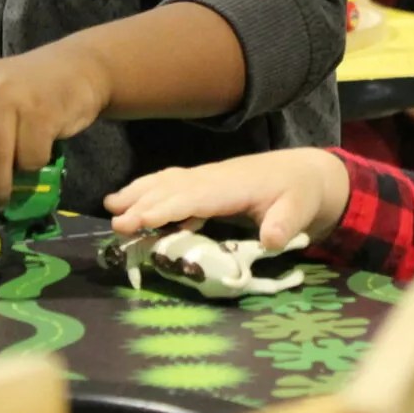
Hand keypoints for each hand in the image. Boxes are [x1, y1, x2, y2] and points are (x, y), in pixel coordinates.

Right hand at [104, 148, 349, 250]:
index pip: (192, 197)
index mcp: (232, 186)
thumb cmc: (299, 195)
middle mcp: (213, 178)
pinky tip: (131, 199)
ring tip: (109, 206)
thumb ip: (285, 224)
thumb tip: (271, 239)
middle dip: (141, 203)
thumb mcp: (300, 210)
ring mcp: (207, 177)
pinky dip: (148, 188)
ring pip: (167, 181)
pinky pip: (171, 182)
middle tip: (113, 223)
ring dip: (138, 191)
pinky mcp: (205, 182)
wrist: (303, 173)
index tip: (138, 221)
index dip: (164, 209)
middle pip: (171, 188)